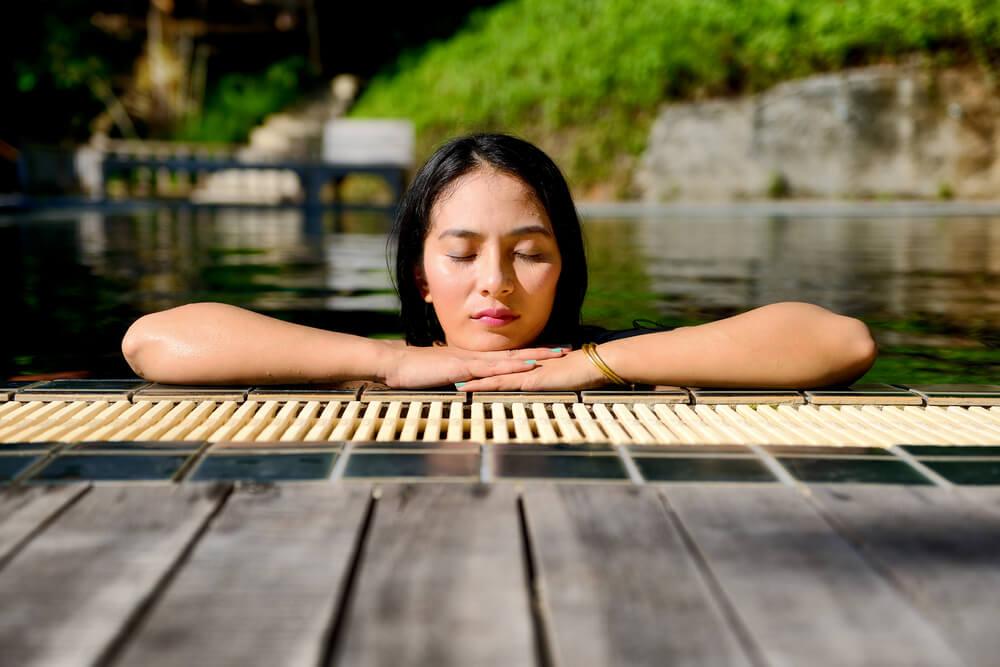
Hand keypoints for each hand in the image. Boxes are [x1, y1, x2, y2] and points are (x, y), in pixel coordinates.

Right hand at [380, 343, 569, 388]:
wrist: (394, 363)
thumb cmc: (414, 371)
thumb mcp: (442, 375)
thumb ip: (457, 377)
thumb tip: (466, 383)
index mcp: (473, 359)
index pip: (507, 355)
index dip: (529, 352)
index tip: (550, 351)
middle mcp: (476, 358)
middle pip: (515, 353)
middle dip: (542, 351)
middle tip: (566, 349)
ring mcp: (471, 361)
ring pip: (509, 358)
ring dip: (534, 356)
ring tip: (556, 355)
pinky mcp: (463, 369)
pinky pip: (492, 368)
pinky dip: (511, 367)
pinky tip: (526, 367)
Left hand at [454, 349, 607, 391]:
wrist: (594, 364)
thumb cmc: (581, 371)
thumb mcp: (559, 378)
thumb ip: (547, 379)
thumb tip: (541, 384)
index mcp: (528, 368)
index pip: (501, 369)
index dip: (483, 371)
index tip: (466, 373)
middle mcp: (523, 368)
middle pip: (491, 371)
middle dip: (471, 373)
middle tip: (450, 375)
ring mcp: (525, 373)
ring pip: (492, 377)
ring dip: (472, 381)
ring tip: (453, 384)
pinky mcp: (529, 381)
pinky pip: (502, 384)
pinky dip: (485, 386)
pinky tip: (472, 389)